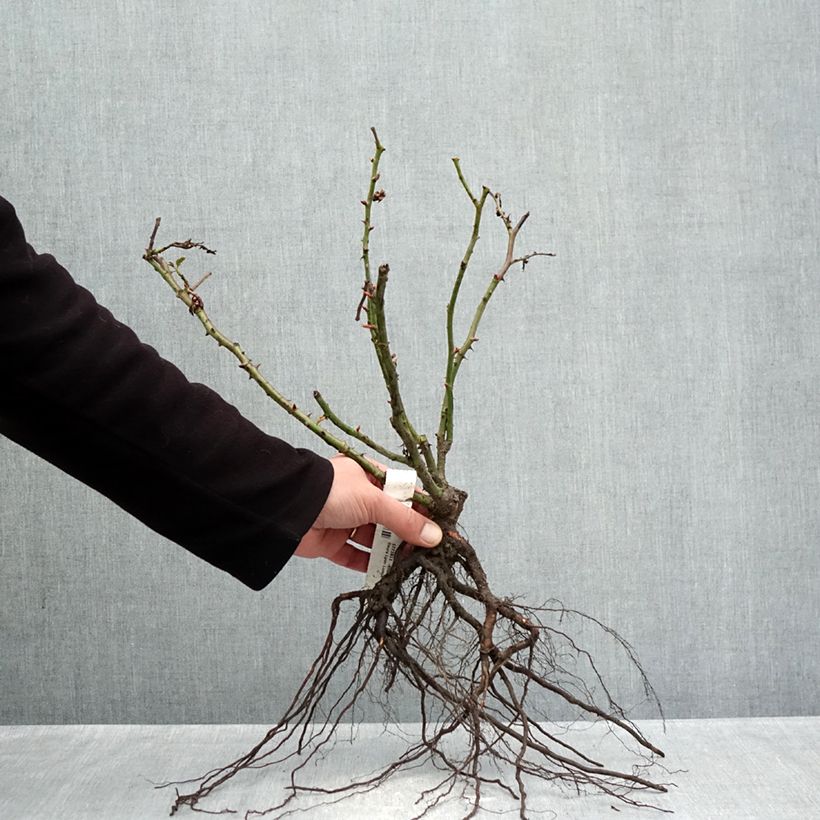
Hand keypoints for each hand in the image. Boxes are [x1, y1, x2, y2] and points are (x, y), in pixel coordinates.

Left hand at [295, 455, 442, 571]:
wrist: (284, 509)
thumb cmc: (330, 491)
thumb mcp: (373, 500)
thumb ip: (405, 519)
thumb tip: (435, 536)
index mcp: (368, 476)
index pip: (404, 492)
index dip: (423, 509)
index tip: (442, 527)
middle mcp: (358, 497)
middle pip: (391, 518)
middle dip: (409, 535)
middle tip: (431, 552)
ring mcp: (344, 521)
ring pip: (375, 539)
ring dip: (392, 552)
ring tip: (413, 565)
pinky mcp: (331, 543)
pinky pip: (356, 556)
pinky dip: (371, 565)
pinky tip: (387, 574)